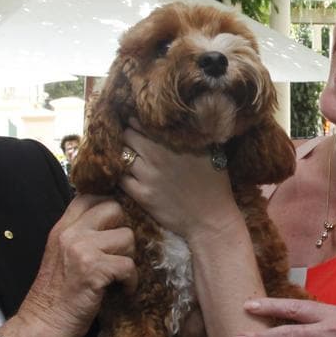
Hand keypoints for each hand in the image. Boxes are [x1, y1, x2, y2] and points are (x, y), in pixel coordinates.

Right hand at [1, 195, 135, 336]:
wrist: (44, 323)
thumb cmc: (56, 295)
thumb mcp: (61, 255)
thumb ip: (79, 236)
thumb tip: (110, 224)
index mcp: (61, 228)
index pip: (89, 196)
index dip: (108, 206)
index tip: (114, 225)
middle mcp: (70, 233)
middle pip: (112, 208)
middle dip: (122, 230)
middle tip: (118, 252)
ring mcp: (82, 250)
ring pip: (127, 237)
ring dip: (128, 258)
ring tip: (119, 276)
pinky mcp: (94, 270)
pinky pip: (128, 265)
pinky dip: (131, 282)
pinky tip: (122, 290)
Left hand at [118, 126, 238, 240]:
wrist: (210, 219)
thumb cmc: (215, 184)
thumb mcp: (211, 150)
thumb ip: (194, 131)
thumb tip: (182, 117)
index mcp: (173, 141)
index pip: (141, 121)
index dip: (137, 122)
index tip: (138, 124)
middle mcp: (157, 155)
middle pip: (127, 135)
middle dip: (128, 135)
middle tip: (133, 141)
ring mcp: (147, 176)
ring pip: (121, 155)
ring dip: (123, 153)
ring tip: (130, 157)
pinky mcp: (142, 195)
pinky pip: (120, 178)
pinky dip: (121, 173)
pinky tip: (127, 174)